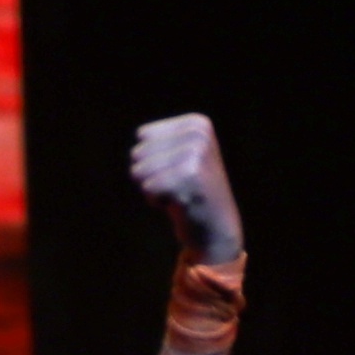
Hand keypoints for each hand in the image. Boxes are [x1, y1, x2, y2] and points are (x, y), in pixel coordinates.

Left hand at [127, 111, 241, 267]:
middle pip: (138, 153)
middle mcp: (198, 134)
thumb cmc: (190, 194)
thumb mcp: (180, 157)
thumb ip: (158, 143)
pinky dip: (158, 201)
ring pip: (139, 170)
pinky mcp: (189, 176)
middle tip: (179, 187)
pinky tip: (181, 205)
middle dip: (151, 175)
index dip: (153, 159)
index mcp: (197, 124)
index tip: (177, 172)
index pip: (143, 135)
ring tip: (179, 194)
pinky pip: (148, 187)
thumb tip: (137, 146)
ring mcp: (196, 154)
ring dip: (153, 189)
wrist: (217, 230)